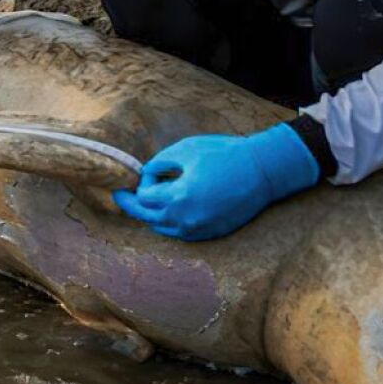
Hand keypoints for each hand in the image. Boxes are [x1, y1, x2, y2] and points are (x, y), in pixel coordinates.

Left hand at [113, 124, 319, 241]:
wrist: (262, 171)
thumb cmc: (224, 155)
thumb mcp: (186, 149)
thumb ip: (160, 163)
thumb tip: (146, 174)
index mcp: (178, 198)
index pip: (144, 198)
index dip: (143, 182)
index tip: (150, 171)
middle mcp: (186, 220)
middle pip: (147, 218)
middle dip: (133, 206)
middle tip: (120, 196)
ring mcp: (199, 230)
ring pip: (163, 229)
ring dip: (152, 215)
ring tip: (149, 200)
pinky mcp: (211, 234)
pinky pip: (181, 233)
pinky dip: (171, 222)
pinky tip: (171, 208)